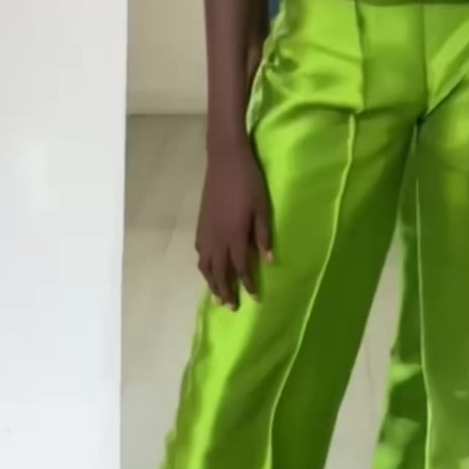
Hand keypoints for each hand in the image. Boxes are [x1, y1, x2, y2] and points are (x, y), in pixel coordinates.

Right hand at [195, 140, 271, 309]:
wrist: (225, 159)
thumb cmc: (249, 181)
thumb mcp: (262, 208)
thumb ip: (264, 236)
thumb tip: (269, 262)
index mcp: (234, 235)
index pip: (241, 268)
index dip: (247, 285)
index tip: (254, 299)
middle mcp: (217, 238)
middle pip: (219, 272)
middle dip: (225, 291)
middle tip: (231, 308)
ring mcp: (206, 231)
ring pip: (205, 264)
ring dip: (211, 282)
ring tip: (217, 296)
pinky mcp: (201, 223)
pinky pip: (200, 251)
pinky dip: (203, 265)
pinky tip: (207, 267)